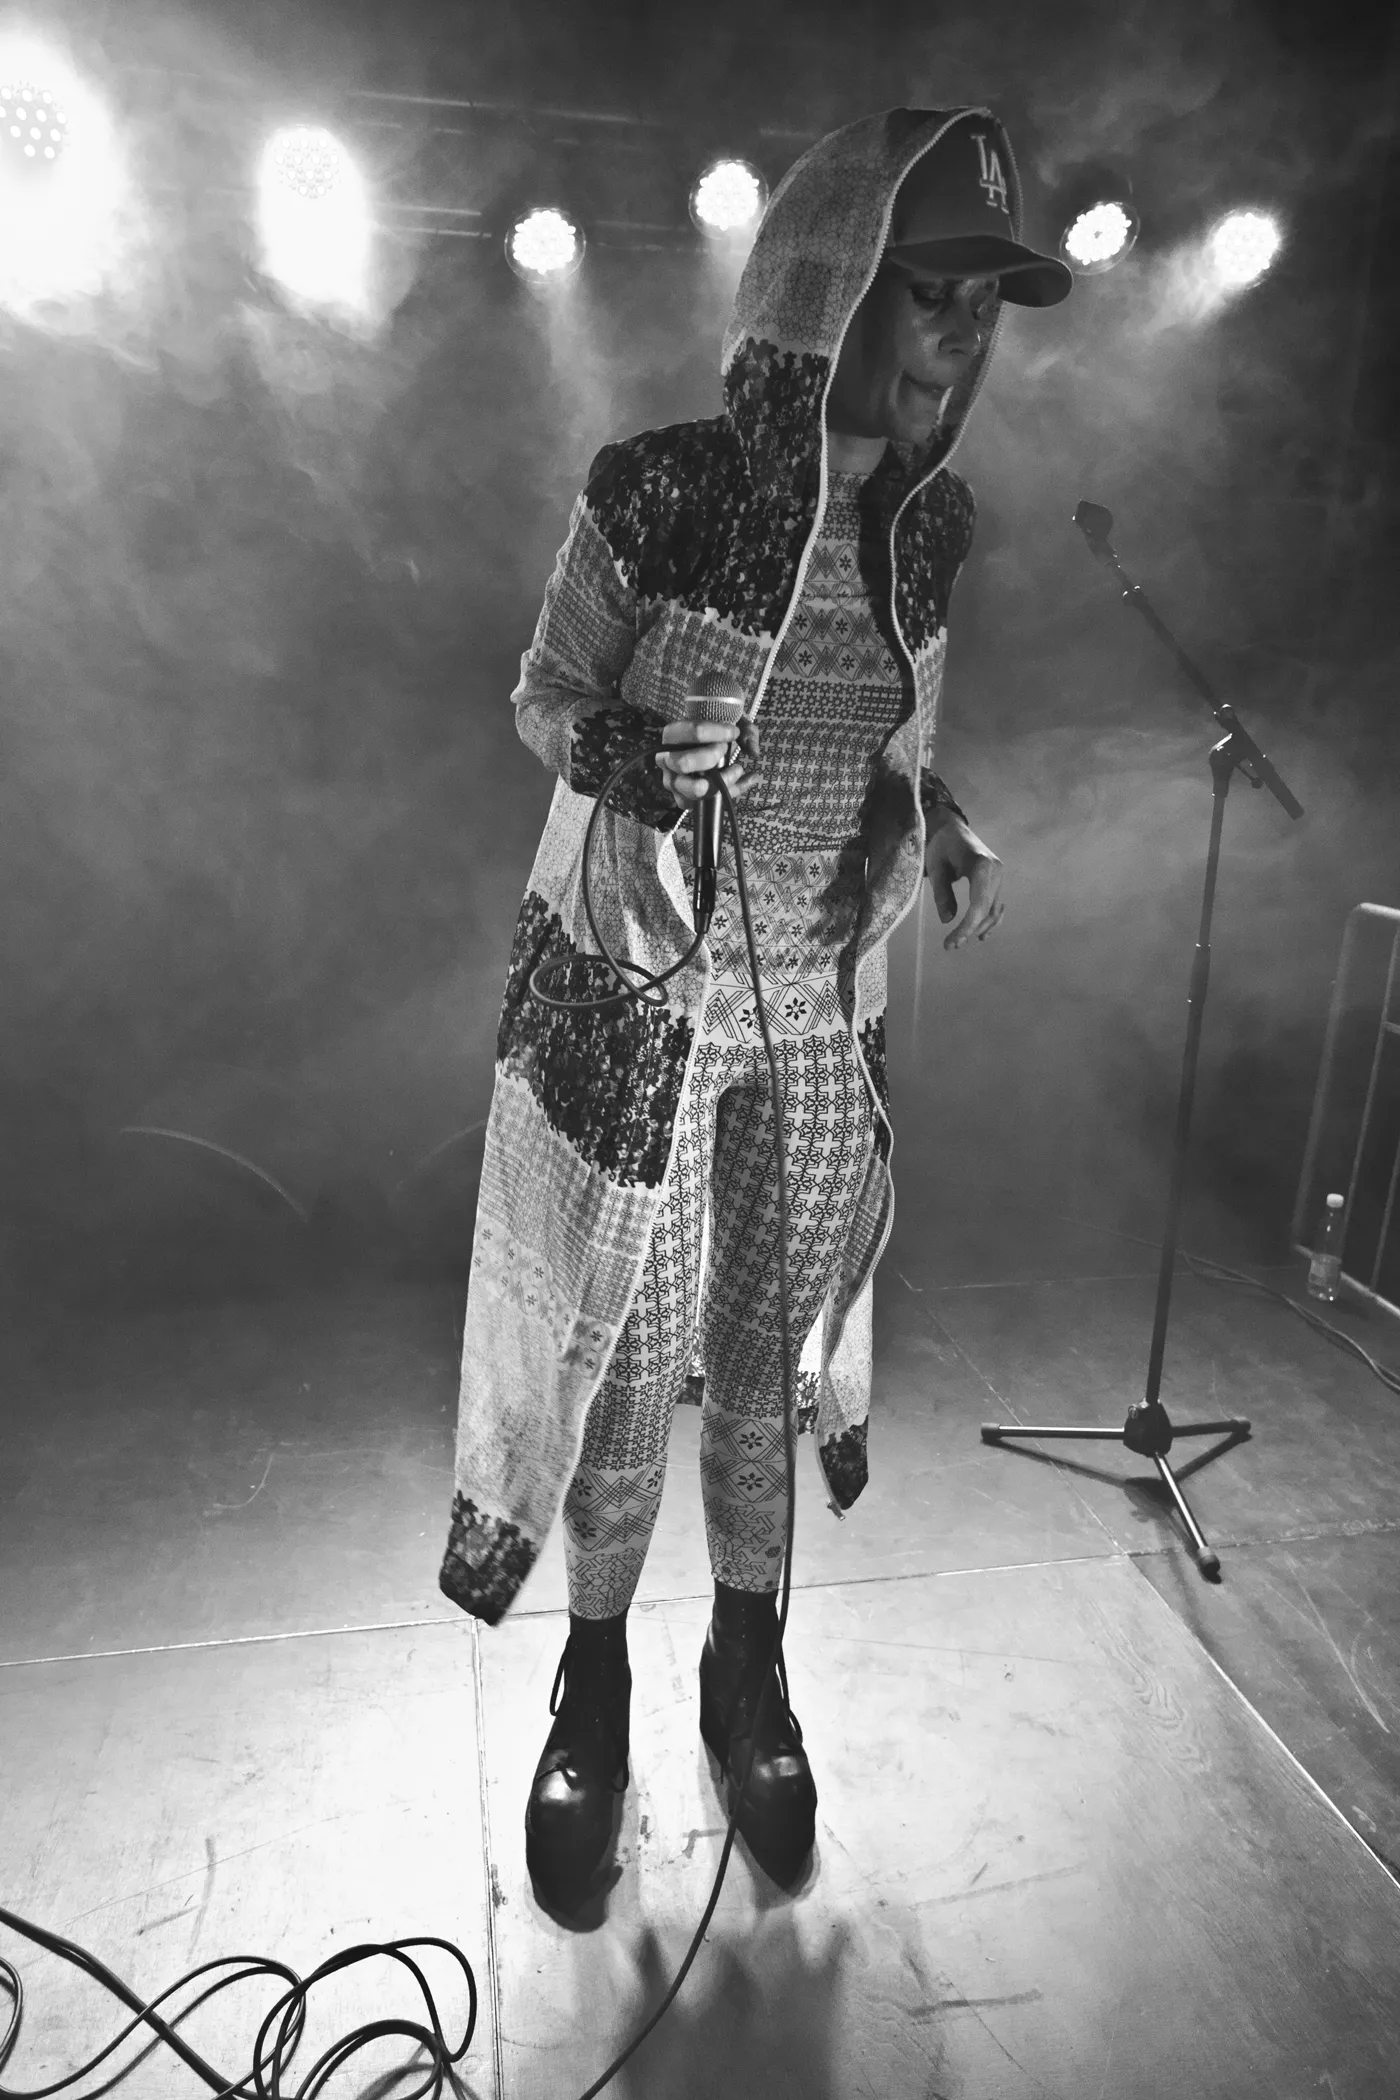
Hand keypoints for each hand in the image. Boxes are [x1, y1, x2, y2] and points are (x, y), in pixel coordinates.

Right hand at [656, 716, 760, 812]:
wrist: (698, 747)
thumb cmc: (711, 733)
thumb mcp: (729, 722)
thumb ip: (745, 731)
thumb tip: (754, 751)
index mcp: (672, 735)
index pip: (692, 732)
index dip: (718, 732)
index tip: (733, 732)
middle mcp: (668, 760)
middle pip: (685, 762)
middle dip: (712, 756)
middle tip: (725, 749)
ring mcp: (673, 782)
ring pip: (696, 788)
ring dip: (723, 780)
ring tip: (737, 769)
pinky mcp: (683, 799)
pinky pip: (707, 803)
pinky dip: (731, 792)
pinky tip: (745, 780)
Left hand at [925, 807, 1004, 949]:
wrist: (950, 828)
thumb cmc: (940, 845)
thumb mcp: (935, 868)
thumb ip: (941, 893)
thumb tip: (948, 920)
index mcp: (981, 865)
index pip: (978, 905)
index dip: (966, 927)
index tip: (950, 943)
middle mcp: (996, 870)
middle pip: (987, 910)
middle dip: (970, 930)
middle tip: (950, 946)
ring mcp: (999, 875)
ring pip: (993, 909)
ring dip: (979, 927)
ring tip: (958, 941)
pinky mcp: (996, 879)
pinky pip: (995, 903)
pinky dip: (988, 919)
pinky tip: (980, 934)